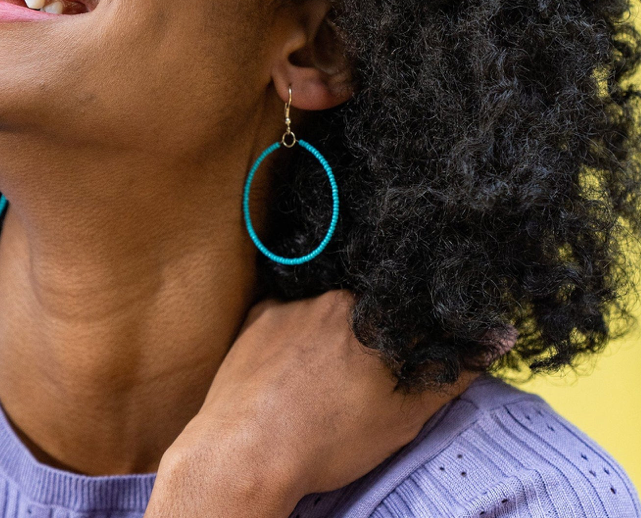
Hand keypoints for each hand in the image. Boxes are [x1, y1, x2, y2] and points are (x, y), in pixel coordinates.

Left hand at [143, 291, 476, 517]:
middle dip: (369, 338)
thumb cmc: (328, 439)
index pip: (408, 315)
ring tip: (320, 381)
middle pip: (365, 310)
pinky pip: (286, 316)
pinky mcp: (258, 314)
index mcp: (372, 315)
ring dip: (329, 337)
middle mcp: (332, 297)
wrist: (248, 450)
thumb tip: (498, 335)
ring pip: (324, 311)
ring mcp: (290, 303)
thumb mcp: (402, 416)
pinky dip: (293, 338)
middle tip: (357, 381)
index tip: (398, 366)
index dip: (410, 341)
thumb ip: (450, 373)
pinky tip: (290, 372)